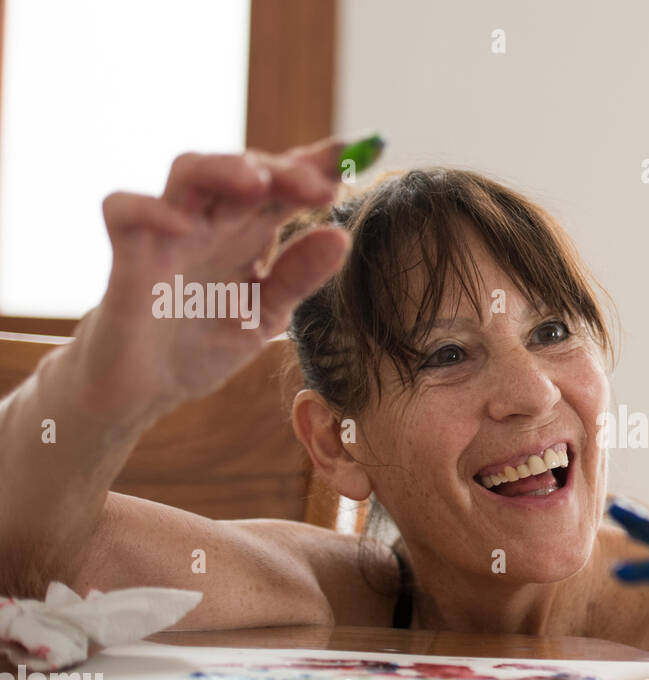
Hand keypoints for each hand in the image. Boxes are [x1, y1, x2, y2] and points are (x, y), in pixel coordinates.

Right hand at [72, 139, 350, 422]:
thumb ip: (298, 279)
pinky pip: (124, 211)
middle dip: (282, 170)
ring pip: (187, 172)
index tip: (360, 156)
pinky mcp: (128, 255)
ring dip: (223, 169)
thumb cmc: (202, 344)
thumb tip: (341, 236)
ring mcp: (167, 234)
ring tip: (259, 183)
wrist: (146, 389)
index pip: (282, 188)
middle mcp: (210, 224)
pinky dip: (149, 209)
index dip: (315, 166)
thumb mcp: (264, 315)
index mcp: (248, 235)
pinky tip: (183, 224)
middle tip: (319, 184)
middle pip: (243, 171)